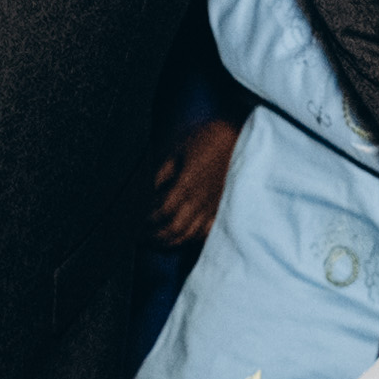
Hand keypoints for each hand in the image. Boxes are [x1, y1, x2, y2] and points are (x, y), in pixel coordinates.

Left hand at [145, 119, 236, 246]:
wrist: (240, 136)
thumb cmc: (207, 137)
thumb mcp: (178, 147)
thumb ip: (162, 171)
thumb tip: (149, 191)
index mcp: (186, 185)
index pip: (162, 212)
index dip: (148, 221)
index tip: (137, 223)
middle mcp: (200, 201)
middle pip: (175, 229)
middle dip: (156, 236)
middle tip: (143, 237)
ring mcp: (214, 207)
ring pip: (191, 234)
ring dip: (172, 241)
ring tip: (159, 241)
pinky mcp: (224, 208)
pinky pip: (209, 231)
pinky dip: (194, 238)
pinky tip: (186, 238)